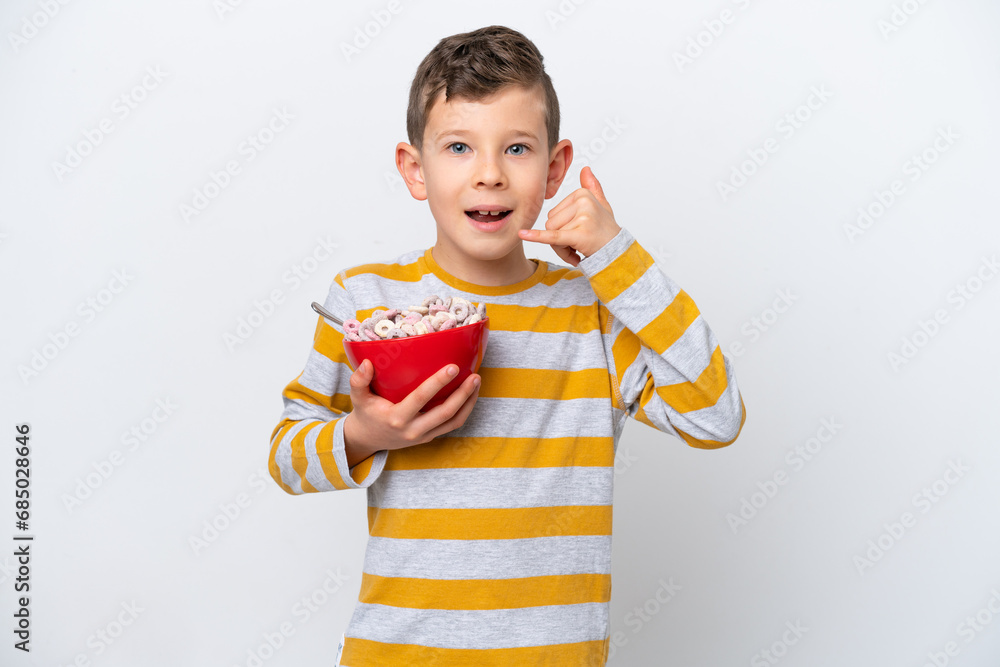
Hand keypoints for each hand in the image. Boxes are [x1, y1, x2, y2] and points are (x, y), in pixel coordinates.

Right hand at [342, 359, 480, 467]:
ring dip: (469, 402)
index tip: (453, 367)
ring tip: (477, 382)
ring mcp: (424, 436)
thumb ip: (358, 381)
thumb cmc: (366, 413)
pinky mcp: (430, 437)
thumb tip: (367, 362)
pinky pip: (452, 425)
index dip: (438, 383)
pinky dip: (465, 410)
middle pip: (445, 413)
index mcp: (396, 418)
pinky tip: (470, 394)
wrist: (368, 440)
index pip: (421, 399)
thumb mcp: (358, 398)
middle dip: (463, 394)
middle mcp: (413, 430)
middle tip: (475, 375)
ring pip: (454, 422)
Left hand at [518, 166, 621, 266]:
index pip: (553, 212)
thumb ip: (592, 187)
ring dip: (562, 247)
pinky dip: (537, 237)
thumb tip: (585, 169)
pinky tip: (522, 234)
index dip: (562, 228)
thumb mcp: (601, 205)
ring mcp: (582, 216)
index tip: (577, 233)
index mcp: (582, 193)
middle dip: (560, 239)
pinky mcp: (579, 233)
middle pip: (551, 223)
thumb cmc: (606, 230)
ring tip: (579, 248)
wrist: (617, 252)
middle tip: (578, 243)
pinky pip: (553, 236)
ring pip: (552, 234)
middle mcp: (583, 202)